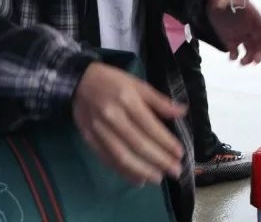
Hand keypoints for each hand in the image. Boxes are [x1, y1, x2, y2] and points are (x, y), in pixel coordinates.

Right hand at [72, 62, 185, 185]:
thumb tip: (182, 112)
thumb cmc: (113, 81)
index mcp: (127, 100)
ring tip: (159, 178)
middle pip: (138, 144)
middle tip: (175, 171)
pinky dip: (124, 172)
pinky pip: (108, 159)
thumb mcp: (138, 84)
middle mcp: (113, 117)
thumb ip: (159, 101)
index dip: (165, 142)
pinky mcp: (90, 140)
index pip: (149, 126)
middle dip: (159, 160)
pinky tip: (138, 179)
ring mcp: (99, 130)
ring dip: (142, 170)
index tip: (179, 153)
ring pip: (122, 156)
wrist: (78, 82)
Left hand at [206, 0, 260, 64]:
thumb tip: (222, 6)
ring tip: (241, 62)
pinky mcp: (231, 39)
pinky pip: (236, 51)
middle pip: (260, 43)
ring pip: (250, 49)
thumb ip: (225, 3)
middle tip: (254, 61)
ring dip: (249, 57)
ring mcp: (241, 35)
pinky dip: (234, 56)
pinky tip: (231, 57)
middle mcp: (250, 28)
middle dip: (259, 53)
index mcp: (253, 18)